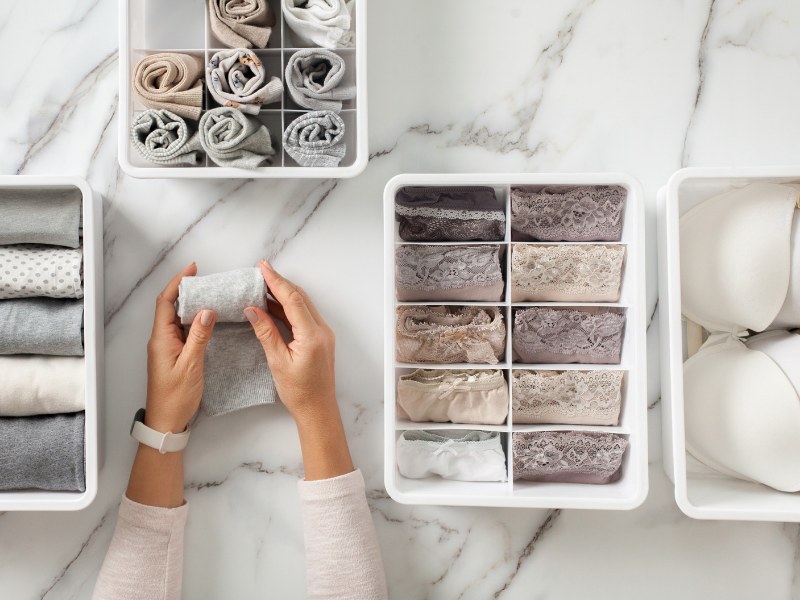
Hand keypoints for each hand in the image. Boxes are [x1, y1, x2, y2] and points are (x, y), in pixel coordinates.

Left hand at [145, 263, 216, 432]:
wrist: (166, 421)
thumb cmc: (176, 397)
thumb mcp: (191, 365)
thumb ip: (199, 336)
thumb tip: (207, 311)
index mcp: (161, 338)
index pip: (166, 302)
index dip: (178, 283)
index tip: (193, 269)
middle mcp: (161, 339)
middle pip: (170, 306)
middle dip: (186, 290)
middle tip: (206, 280)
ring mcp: (166, 347)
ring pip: (177, 318)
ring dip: (192, 305)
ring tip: (211, 296)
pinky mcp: (173, 354)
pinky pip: (182, 331)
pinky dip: (194, 321)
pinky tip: (208, 321)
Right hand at [244, 260, 336, 423]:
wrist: (317, 409)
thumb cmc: (299, 391)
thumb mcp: (277, 361)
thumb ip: (265, 332)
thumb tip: (252, 310)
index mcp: (312, 335)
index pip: (293, 299)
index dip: (276, 281)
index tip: (263, 268)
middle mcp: (321, 330)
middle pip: (300, 297)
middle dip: (280, 282)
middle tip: (261, 271)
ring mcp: (322, 333)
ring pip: (302, 305)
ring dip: (284, 293)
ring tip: (263, 284)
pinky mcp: (319, 338)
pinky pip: (304, 315)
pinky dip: (288, 307)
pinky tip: (273, 304)